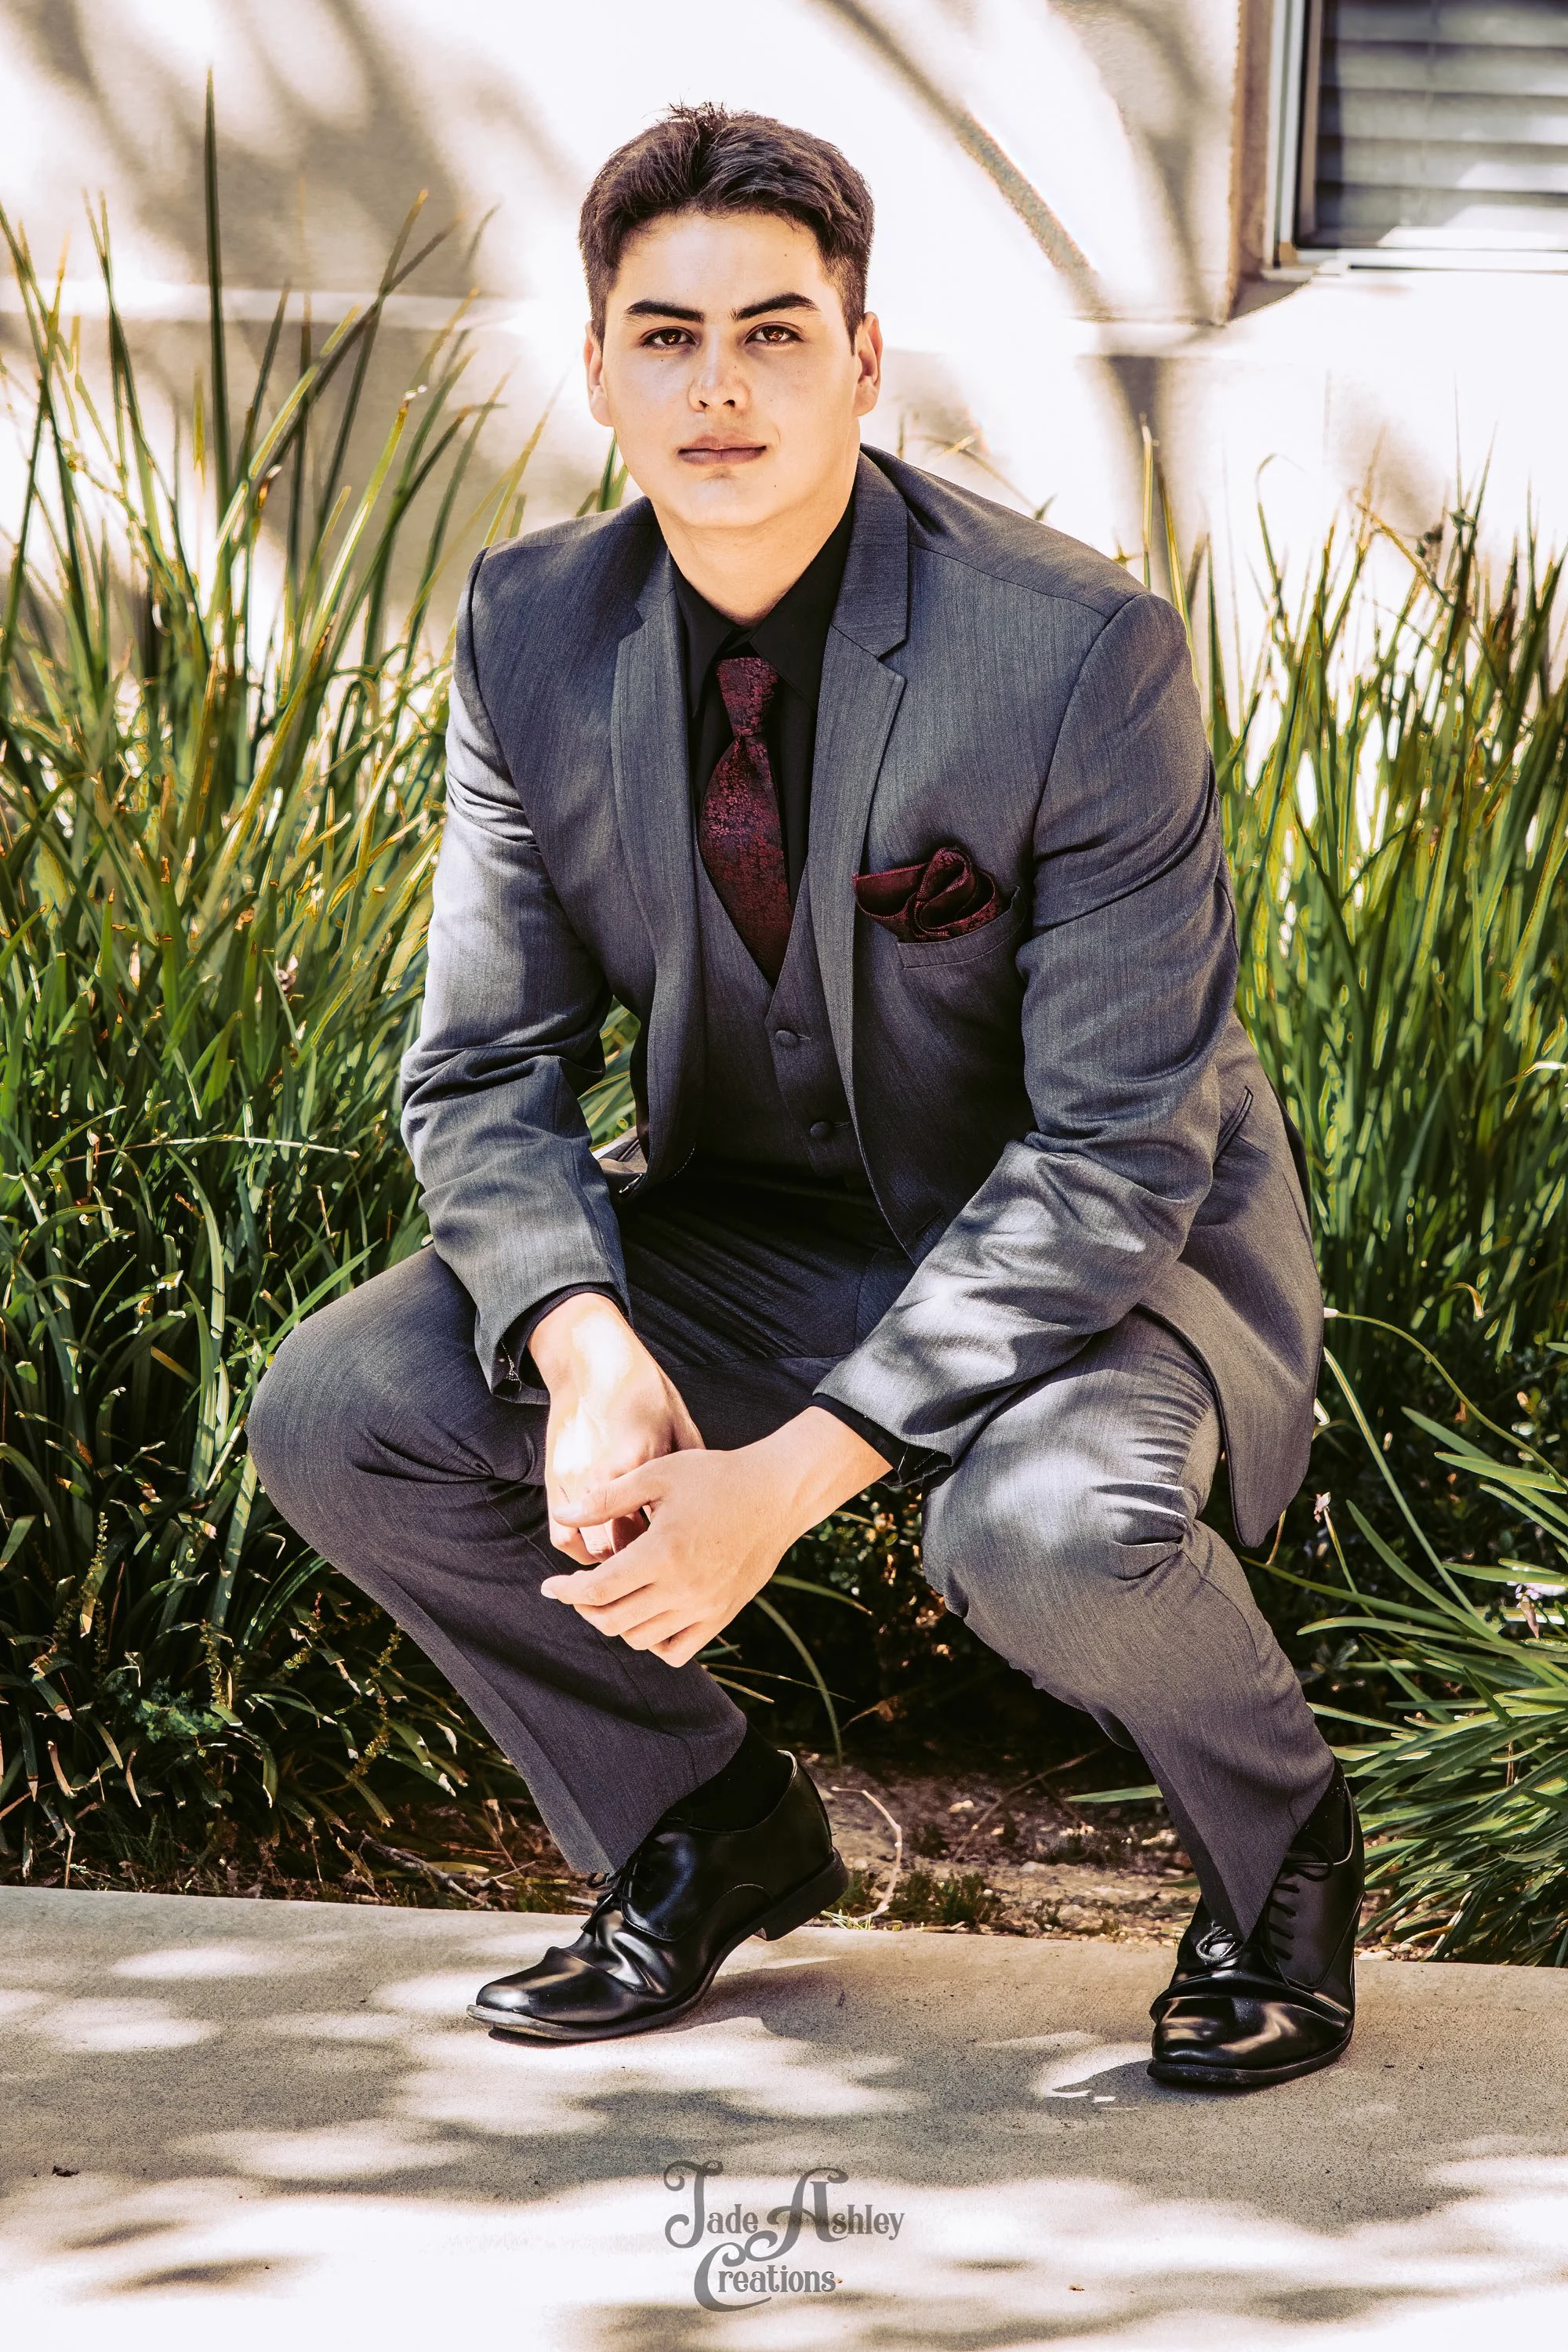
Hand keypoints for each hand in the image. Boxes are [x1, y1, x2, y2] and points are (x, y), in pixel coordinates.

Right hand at [529, 1293, 702, 1563]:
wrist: (591, 1359)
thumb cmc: (644, 1389)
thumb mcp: (679, 1424)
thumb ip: (689, 1467)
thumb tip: (709, 1508)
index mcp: (639, 1458)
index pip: (651, 1527)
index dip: (665, 1554)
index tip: (682, 1561)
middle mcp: (600, 1472)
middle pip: (617, 1547)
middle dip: (637, 1566)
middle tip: (658, 1570)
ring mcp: (571, 1478)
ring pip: (586, 1546)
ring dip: (607, 1561)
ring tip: (630, 1562)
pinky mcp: (553, 1478)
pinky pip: (560, 1532)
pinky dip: (580, 1547)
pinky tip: (602, 1543)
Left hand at [540, 1407, 888, 1666]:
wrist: (776, 1494)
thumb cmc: (716, 1477)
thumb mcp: (658, 1474)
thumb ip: (606, 1498)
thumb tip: (562, 1515)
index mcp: (662, 1553)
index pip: (597, 1590)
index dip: (565, 1591)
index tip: (550, 1586)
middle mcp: (683, 1588)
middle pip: (612, 1621)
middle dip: (585, 1608)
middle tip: (577, 1590)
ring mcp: (705, 1607)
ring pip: (641, 1640)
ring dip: (617, 1622)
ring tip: (613, 1597)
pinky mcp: (722, 1615)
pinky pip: (678, 1651)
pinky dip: (654, 1643)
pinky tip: (648, 1614)